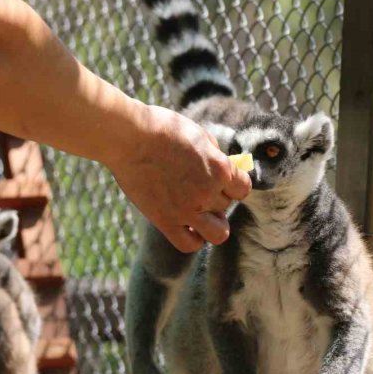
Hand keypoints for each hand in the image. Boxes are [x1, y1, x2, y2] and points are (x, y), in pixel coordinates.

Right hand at [106, 105, 250, 252]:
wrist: (129, 137)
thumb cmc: (163, 129)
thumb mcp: (199, 135)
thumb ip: (216, 157)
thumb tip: (227, 170)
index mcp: (220, 169)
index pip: (243, 189)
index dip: (234, 185)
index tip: (222, 180)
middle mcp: (208, 192)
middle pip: (226, 206)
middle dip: (216, 197)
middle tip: (196, 186)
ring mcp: (187, 210)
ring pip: (218, 232)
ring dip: (212, 222)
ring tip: (198, 211)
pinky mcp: (166, 221)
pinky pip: (190, 244)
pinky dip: (194, 239)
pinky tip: (187, 227)